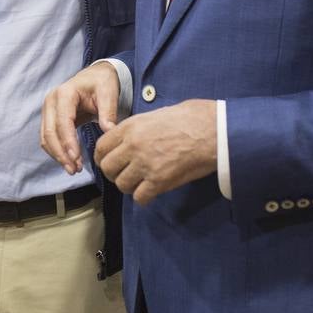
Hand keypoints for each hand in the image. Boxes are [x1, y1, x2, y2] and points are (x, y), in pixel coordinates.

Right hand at [41, 61, 120, 174]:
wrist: (95, 76)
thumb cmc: (102, 82)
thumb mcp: (108, 91)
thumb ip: (108, 111)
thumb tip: (109, 131)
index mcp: (64, 93)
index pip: (62, 121)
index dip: (68, 142)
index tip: (77, 158)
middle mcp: (51, 101)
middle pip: (49, 132)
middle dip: (61, 153)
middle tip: (75, 170)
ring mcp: (48, 109)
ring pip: (46, 137)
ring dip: (57, 155)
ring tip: (74, 169)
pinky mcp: (50, 117)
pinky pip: (48, 138)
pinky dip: (56, 151)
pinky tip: (69, 161)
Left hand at [94, 99, 217, 204]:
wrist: (212, 130)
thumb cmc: (190, 118)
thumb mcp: (155, 115)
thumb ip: (137, 128)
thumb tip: (128, 138)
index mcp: (130, 127)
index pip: (101, 147)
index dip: (102, 157)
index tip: (108, 162)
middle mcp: (133, 146)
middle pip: (107, 168)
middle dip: (114, 173)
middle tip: (124, 174)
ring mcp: (145, 164)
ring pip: (122, 184)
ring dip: (129, 186)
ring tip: (140, 182)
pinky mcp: (159, 181)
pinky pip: (140, 197)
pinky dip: (144, 197)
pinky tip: (151, 191)